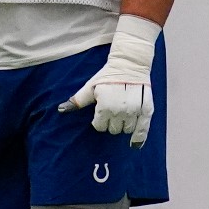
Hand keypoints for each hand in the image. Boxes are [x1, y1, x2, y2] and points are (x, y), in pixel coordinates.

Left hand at [59, 15, 159, 148]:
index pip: (100, 126)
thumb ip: (78, 100)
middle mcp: (120, 111)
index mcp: (105, 106)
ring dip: (123, 125)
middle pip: (113, 130)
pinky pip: (143, 129)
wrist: (130, 64)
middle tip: (113, 111)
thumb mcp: (90, 87)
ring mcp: (135, 111)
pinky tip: (134, 145)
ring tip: (123, 114)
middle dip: (111, 123)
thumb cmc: (107, 75)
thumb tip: (61, 109)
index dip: (99, 121)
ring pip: (126, 130)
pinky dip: (139, 138)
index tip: (101, 113)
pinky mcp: (147, 109)